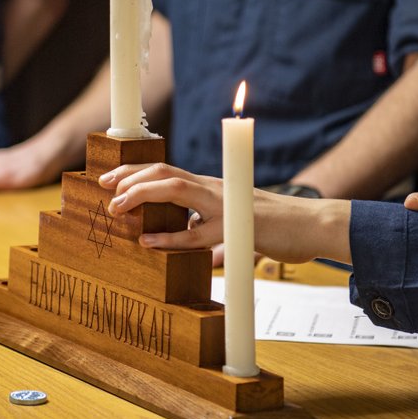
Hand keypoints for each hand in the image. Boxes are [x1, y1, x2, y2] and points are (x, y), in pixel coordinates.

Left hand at [100, 163, 346, 263]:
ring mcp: (225, 205)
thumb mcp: (235, 227)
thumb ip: (212, 234)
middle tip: (103, 186)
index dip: (136, 173)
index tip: (110, 179)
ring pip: (174, 190)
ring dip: (141, 195)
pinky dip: (170, 237)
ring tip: (116, 207)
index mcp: (211, 188)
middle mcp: (214, 189)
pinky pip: (198, 232)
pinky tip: (148, 242)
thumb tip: (196, 247)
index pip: (168, 172)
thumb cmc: (278, 227)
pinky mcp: (238, 227)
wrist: (314, 226)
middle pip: (164, 171)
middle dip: (129, 177)